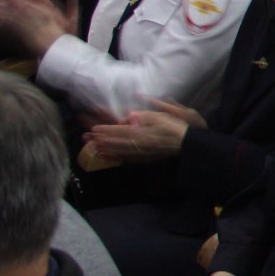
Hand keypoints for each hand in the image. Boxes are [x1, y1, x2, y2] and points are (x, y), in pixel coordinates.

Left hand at [83, 100, 204, 162]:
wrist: (188, 144)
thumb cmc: (177, 127)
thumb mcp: (163, 117)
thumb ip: (146, 117)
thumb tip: (130, 116)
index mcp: (143, 133)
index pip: (120, 131)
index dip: (106, 130)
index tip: (93, 129)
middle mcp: (139, 144)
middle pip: (116, 142)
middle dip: (100, 140)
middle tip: (86, 138)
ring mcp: (142, 153)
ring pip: (119, 151)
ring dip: (105, 149)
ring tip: (93, 147)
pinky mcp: (145, 158)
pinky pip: (127, 159)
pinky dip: (116, 157)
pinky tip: (109, 157)